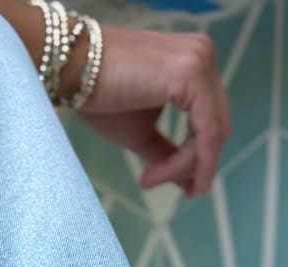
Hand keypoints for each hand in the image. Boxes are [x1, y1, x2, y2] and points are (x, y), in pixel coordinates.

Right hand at [73, 28, 229, 197]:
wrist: (72, 70)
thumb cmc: (100, 97)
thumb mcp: (141, 132)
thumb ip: (168, 153)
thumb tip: (190, 183)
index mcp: (193, 64)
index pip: (208, 119)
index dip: (197, 158)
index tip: (173, 185)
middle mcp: (203, 55)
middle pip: (215, 127)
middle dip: (194, 165)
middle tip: (173, 190)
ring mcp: (200, 62)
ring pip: (212, 133)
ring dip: (185, 166)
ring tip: (150, 182)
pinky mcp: (192, 74)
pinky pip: (203, 132)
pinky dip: (185, 160)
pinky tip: (155, 176)